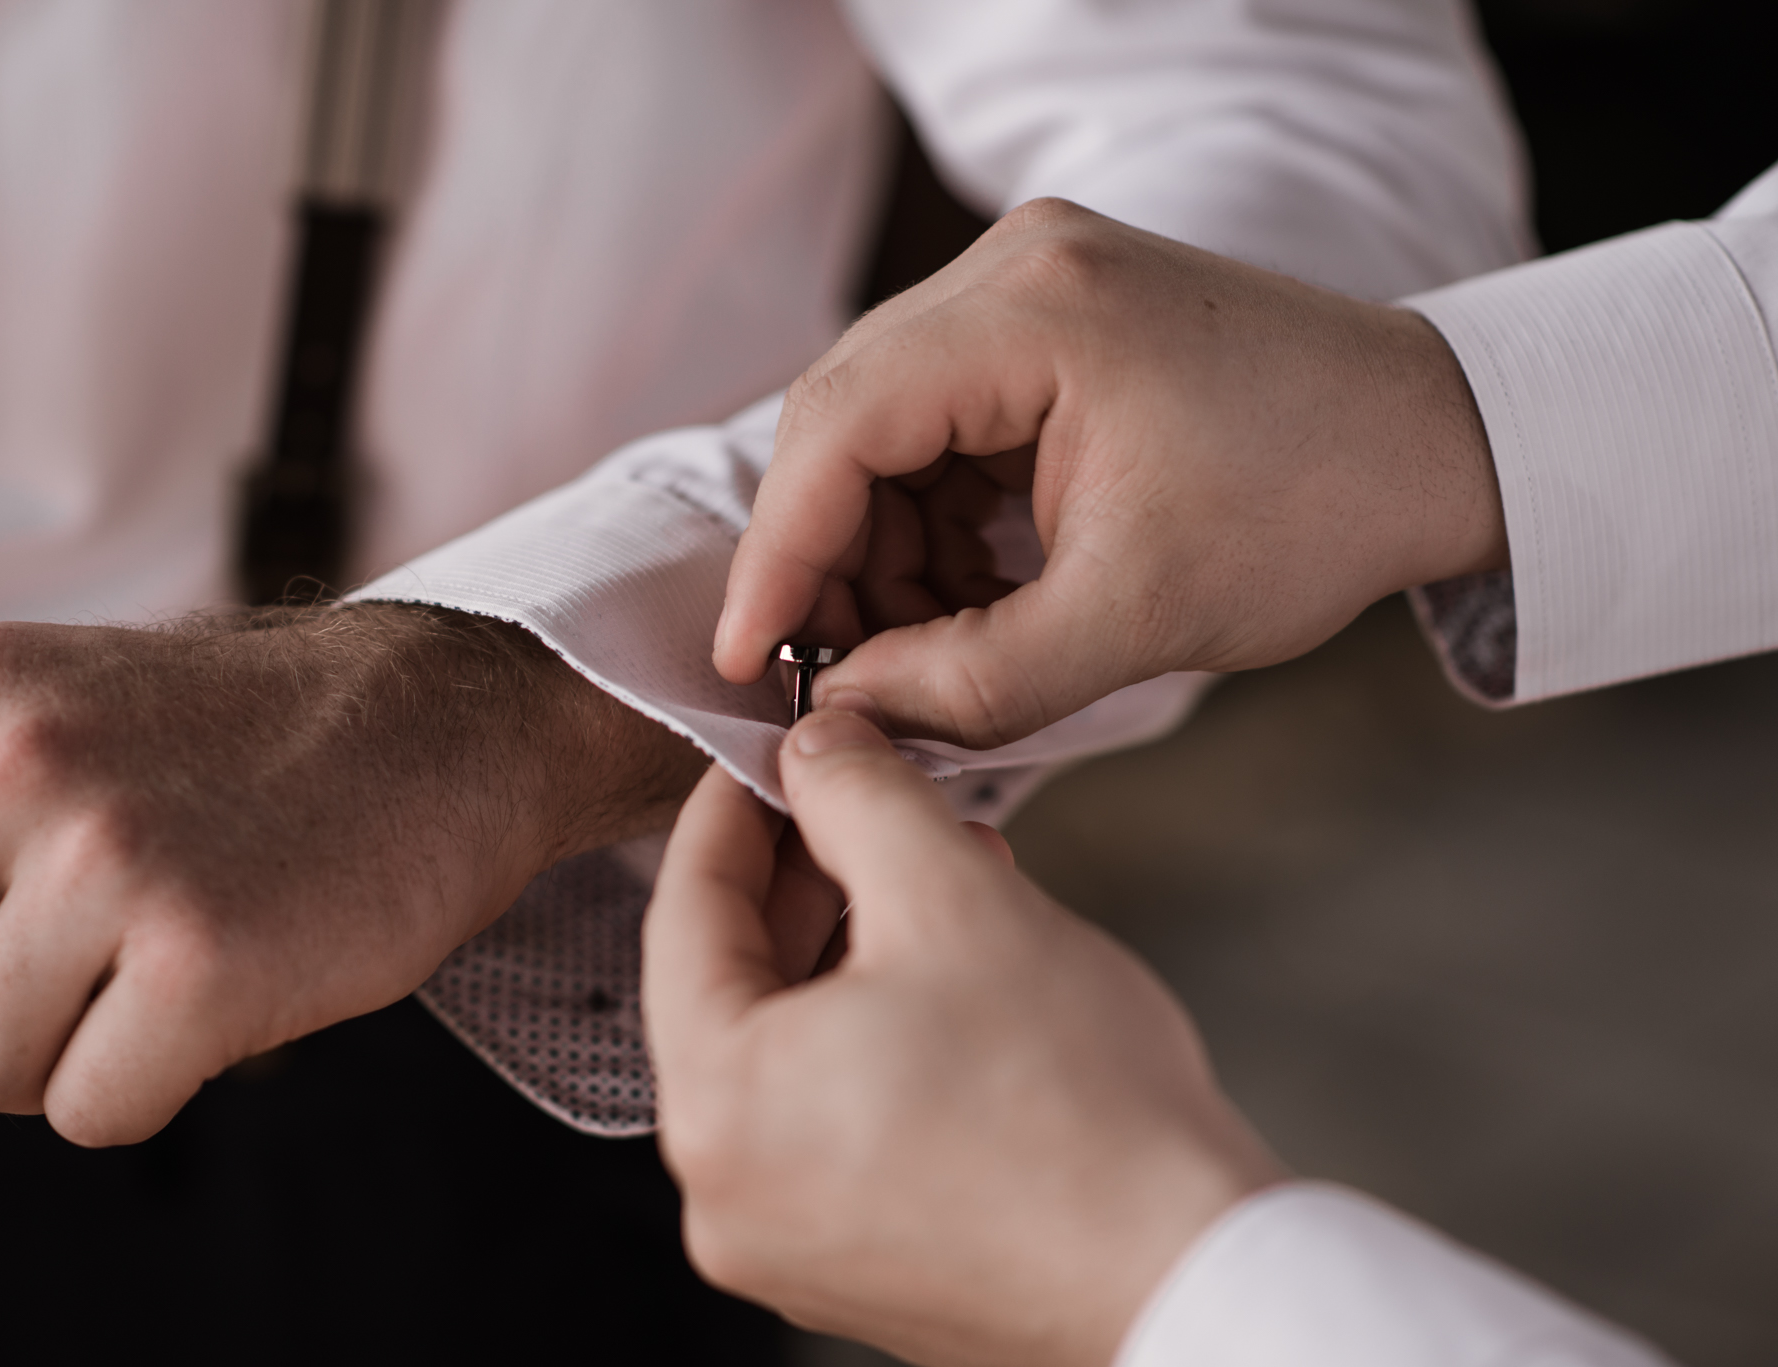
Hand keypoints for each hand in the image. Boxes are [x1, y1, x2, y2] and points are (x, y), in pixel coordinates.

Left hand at [0, 604, 700, 1144]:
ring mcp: (111, 860)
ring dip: (54, 1064)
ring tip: (153, 982)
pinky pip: (90, 1114)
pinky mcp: (204, 960)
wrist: (455, 721)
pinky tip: (218, 1007)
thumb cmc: (260, 738)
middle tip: (59, 996)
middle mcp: (20, 762)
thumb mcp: (65, 727)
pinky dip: (145, 1091)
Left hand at [644, 711, 1282, 1366]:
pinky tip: (956, 976)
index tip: (774, 750)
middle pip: (736, 985)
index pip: (685, 912)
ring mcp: (787, 1241)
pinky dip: (876, 1033)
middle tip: (872, 800)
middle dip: (812, 877)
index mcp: (717, 1105)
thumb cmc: (1078, 1105)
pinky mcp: (857, 1266)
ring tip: (945, 875)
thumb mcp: (954, 896)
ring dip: (856, 949)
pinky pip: (833, 1116)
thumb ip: (860, 798)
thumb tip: (813, 746)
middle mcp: (725, 1191)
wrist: (1191, 1274)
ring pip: (792, 1048)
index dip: (732, 809)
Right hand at [713, 198, 1503, 747]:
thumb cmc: (1311, 510)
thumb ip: (971, 683)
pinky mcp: (1049, 317)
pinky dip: (929, 515)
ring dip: (878, 544)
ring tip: (918, 652)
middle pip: (845, 416)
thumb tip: (847, 713)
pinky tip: (960, 597)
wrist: (1435, 440)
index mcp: (1034, 312)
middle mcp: (1015, 266)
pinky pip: (938, 420)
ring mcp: (1030, 281)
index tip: (745, 660)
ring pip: (882, 423)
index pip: (839, 427)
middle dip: (829, 557)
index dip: (779, 556)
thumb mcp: (1133, 620)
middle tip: (836, 674)